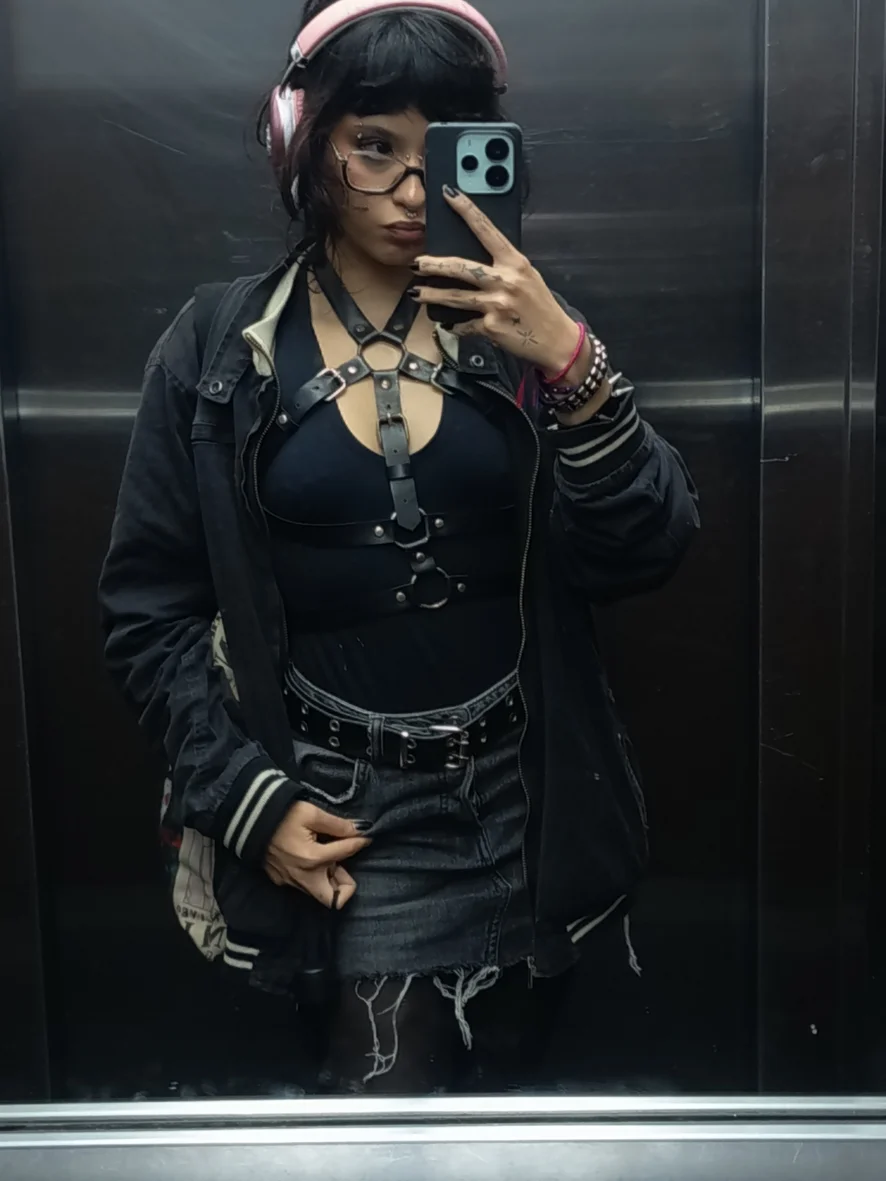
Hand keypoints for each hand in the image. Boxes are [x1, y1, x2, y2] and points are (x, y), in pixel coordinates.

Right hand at [264, 800, 369, 908]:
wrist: (248, 819)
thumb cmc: (282, 814)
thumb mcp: (311, 813)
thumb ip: (338, 825)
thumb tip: (360, 829)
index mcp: (313, 858)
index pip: (347, 853)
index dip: (360, 842)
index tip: (365, 837)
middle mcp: (303, 877)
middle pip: (334, 899)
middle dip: (345, 885)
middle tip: (341, 864)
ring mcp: (289, 882)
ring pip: (318, 892)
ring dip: (328, 879)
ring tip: (327, 858)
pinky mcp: (280, 880)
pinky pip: (303, 886)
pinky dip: (312, 876)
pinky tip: (309, 858)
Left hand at [409, 186, 582, 376]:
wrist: (556, 340)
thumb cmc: (541, 308)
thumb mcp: (527, 277)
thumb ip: (504, 267)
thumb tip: (475, 260)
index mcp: (515, 262)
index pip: (486, 229)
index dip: (466, 210)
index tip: (449, 195)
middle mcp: (505, 280)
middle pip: (461, 267)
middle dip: (435, 265)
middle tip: (417, 263)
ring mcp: (497, 304)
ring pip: (456, 297)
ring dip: (433, 295)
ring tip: (417, 293)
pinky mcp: (491, 326)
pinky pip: (465, 324)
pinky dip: (456, 325)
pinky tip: (450, 324)